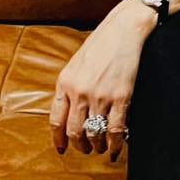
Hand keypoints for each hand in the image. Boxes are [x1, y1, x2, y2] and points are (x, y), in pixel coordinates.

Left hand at [50, 0, 156, 160]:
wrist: (123, 30)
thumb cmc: (100, 44)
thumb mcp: (76, 65)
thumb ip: (70, 87)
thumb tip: (70, 112)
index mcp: (65, 83)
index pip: (56, 120)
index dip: (59, 139)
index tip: (62, 149)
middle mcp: (79, 92)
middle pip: (74, 131)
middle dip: (80, 146)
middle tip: (86, 149)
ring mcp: (99, 96)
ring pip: (94, 133)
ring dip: (97, 146)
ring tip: (101, 147)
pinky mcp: (120, 97)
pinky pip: (114, 130)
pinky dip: (115, 144)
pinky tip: (117, 148)